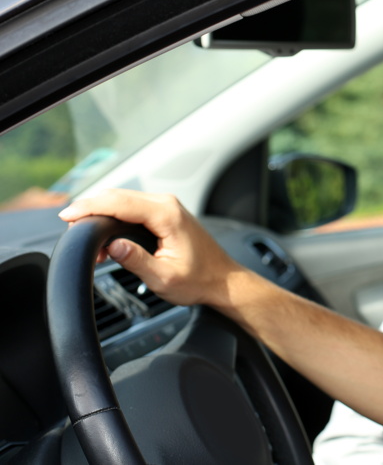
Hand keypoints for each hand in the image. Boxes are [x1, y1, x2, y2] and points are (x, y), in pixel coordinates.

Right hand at [58, 189, 240, 307]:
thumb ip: (136, 261)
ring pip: (123, 199)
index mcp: (167, 215)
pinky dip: (113, 214)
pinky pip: (132, 206)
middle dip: (90, 208)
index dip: (90, 207)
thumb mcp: (164, 277)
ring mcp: (166, 205)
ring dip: (101, 211)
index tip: (67, 216)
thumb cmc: (198, 280)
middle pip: (118, 196)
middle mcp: (167, 203)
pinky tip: (103, 233)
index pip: (120, 203)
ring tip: (84, 235)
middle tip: (70, 229)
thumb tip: (111, 247)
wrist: (222, 280)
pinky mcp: (164, 212)